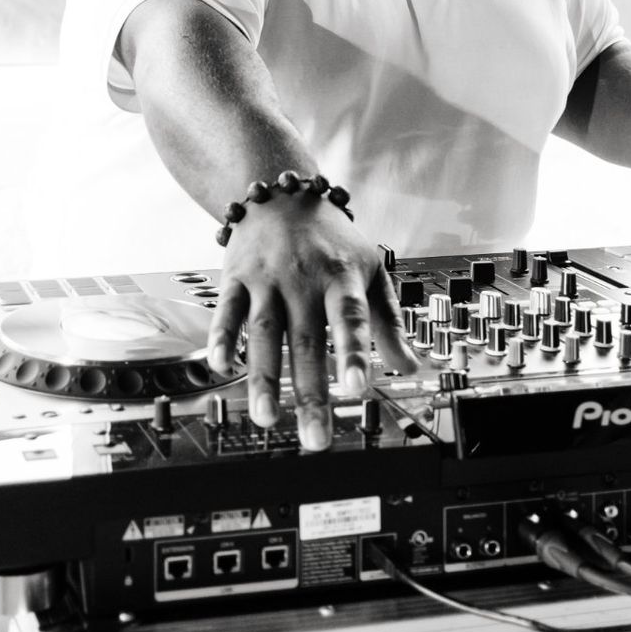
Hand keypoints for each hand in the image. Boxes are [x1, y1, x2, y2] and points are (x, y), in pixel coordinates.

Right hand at [206, 199, 415, 450]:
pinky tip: (220, 366)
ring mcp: (267, 279)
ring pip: (264, 334)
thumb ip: (388, 320)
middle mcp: (303, 279)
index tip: (357, 387)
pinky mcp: (235, 278)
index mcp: (340, 276)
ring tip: (267, 418)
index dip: (353, 352)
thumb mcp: (369, 268)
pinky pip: (227, 312)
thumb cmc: (332, 239)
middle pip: (305, 342)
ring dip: (263, 379)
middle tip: (315, 438)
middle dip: (310, 393)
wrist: (282, 193)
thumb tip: (410, 366)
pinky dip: (221, 338)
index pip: (349, 318)